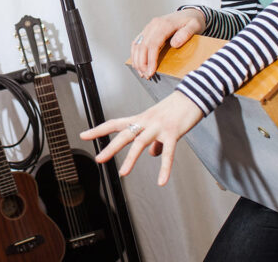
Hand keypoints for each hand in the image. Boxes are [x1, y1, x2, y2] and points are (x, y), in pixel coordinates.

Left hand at [79, 92, 203, 184]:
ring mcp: (159, 126)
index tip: (83, 135)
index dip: (98, 130)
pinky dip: (164, 168)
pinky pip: (168, 153)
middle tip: (98, 158)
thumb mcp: (160, 123)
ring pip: (141, 143)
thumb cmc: (176, 109)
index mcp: (141, 118)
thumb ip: (155, 141)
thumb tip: (153, 154)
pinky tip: (161, 181)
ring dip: (131, 159)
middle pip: (124, 134)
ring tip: (122, 173)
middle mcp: (146, 121)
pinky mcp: (173, 132)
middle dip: (110, 147)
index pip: (115, 123)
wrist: (193, 95)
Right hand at [130, 9, 205, 78]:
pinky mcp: (147, 30)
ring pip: (137, 44)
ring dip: (137, 60)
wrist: (189, 13)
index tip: (151, 72)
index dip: (150, 60)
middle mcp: (153, 25)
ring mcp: (149, 27)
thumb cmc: (192, 21)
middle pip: (142, 46)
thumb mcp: (195, 26)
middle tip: (146, 76)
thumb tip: (174, 44)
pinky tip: (138, 63)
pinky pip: (137, 42)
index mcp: (164, 24)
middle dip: (142, 63)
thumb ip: (186, 34)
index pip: (153, 44)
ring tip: (142, 73)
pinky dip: (135, 54)